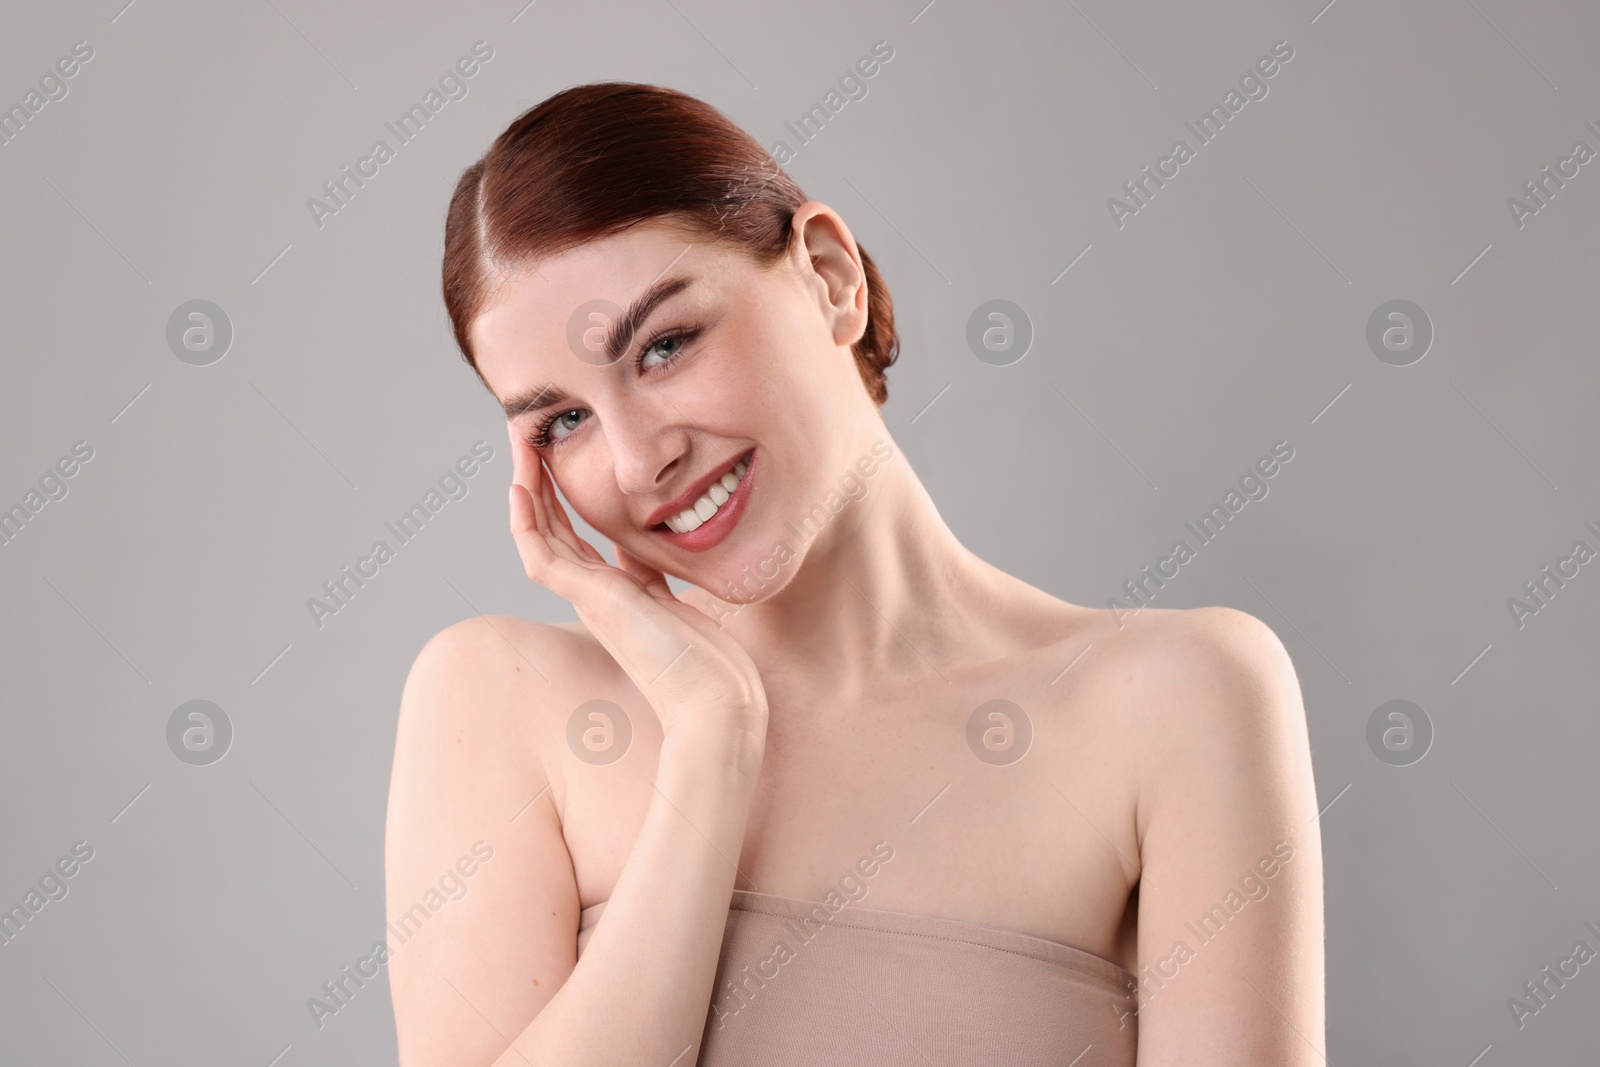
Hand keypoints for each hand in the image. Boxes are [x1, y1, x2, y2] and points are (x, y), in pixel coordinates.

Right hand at [504, 424, 768, 740]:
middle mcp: (597, 595)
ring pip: (539, 535)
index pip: (576, 537)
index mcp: (618, 594)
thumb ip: (655, 574)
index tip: (558, 456)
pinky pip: (542, 557)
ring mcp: (591, 599)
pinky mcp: (593, 601)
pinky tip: (520, 487)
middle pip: (551, 529)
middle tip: (526, 435)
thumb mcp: (683, 602)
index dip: (562, 497)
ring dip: (526, 487)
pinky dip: (527, 523)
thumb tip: (641, 544)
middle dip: (539, 480)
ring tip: (519, 441)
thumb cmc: (712, 666)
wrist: (716, 703)